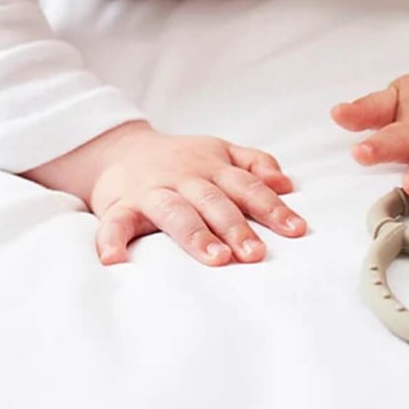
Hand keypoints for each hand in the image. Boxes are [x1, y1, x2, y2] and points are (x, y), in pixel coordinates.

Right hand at [87, 127, 307, 266]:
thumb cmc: (181, 159)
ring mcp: (152, 192)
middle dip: (236, 227)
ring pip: (175, 212)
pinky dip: (112, 240)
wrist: (121, 149)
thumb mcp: (220, 151)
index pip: (247, 187)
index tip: (295, 230)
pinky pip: (115, 223)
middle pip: (214, 202)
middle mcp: (185, 178)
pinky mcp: (120, 206)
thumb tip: (285, 183)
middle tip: (256, 254)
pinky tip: (115, 260)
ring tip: (215, 259)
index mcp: (212, 167)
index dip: (271, 207)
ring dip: (195, 235)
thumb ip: (254, 163)